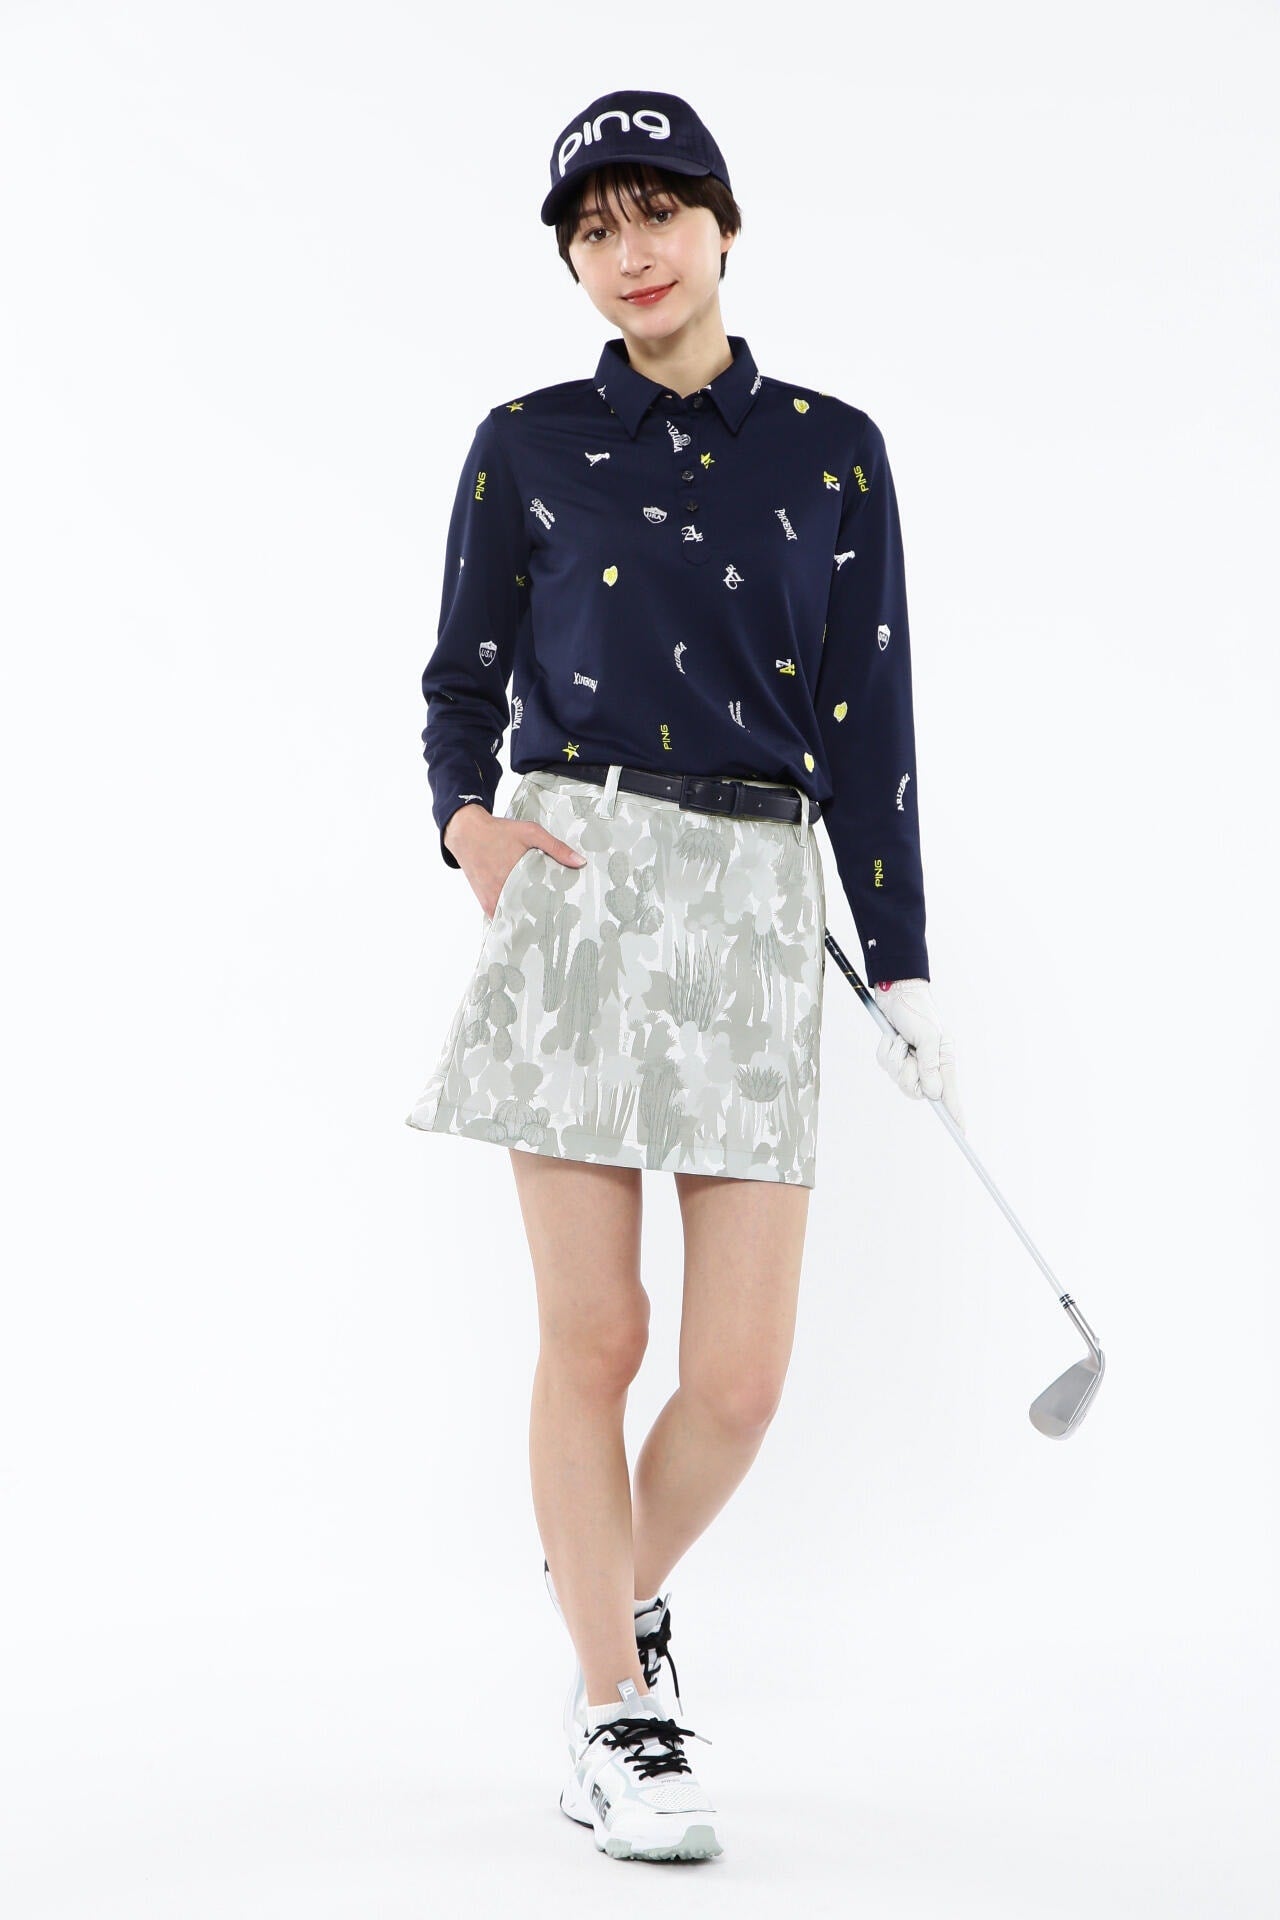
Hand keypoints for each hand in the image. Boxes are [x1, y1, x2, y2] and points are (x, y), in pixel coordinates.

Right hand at [444, 802, 586, 919]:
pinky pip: (501, 917)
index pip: (542, 904)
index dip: (556, 911)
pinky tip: (524, 919)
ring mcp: (492, 900)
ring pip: (515, 918)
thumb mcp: (531, 832)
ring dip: (528, 920)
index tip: (567, 915)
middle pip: (529, 914)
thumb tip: (581, 863)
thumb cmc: (499, 831)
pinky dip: (512, 918)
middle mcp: (503, 893)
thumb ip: (556, 847)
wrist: (467, 833)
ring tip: (545, 923)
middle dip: (544, 918)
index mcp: (517, 878)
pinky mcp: (485, 902)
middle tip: (560, 921)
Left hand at [872, 978, 963, 1131]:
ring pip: (898, 1079)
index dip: (956, 1114)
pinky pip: (885, 1065)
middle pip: (917, 1091)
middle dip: (907, 1074)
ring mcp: (911, 1062)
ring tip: (900, 1039)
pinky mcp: (895, 1056)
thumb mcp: (928, 1036)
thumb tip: (933, 1094)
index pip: (951, 1094)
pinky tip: (891, 1036)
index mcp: (944, 1060)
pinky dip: (885, 1050)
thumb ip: (930, 1066)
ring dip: (895, 1058)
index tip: (961, 1133)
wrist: (896, 993)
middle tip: (907, 1052)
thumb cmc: (918, 1010)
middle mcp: (929, 1065)